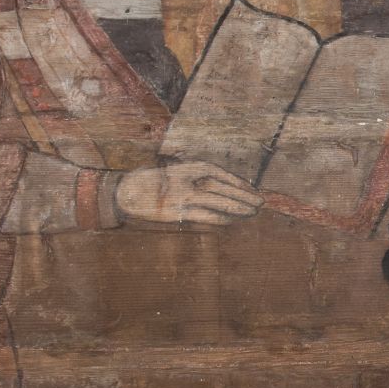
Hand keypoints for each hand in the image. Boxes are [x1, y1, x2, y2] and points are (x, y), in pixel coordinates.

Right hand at [114, 161, 261, 226]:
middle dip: (244, 196)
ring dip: (238, 209)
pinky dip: (222, 219)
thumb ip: (201, 180)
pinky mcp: (178, 214)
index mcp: (189, 167)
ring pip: (219, 203)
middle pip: (223, 189)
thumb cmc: (157, 183)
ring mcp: (183, 197)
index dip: (239, 183)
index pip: (221, 174)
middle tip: (261, 203)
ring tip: (253, 212)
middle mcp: (188, 180)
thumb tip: (230, 190)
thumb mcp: (180, 174)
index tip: (253, 191)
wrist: (127, 192)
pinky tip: (233, 220)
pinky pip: (206, 216)